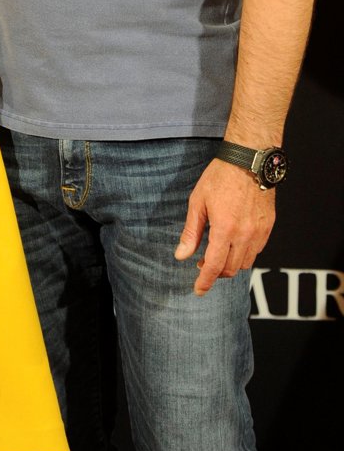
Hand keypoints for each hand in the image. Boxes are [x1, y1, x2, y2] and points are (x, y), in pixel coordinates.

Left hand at [174, 159, 274, 295]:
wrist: (249, 160)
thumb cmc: (220, 177)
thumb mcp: (198, 202)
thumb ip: (191, 232)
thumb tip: (181, 255)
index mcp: (224, 229)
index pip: (215, 266)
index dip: (205, 281)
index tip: (198, 290)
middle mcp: (245, 235)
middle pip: (231, 268)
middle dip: (216, 272)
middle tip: (204, 264)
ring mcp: (259, 232)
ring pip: (246, 263)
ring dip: (231, 264)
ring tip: (219, 252)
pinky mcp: (268, 227)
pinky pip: (257, 251)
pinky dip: (245, 253)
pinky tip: (235, 242)